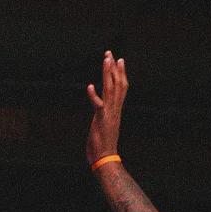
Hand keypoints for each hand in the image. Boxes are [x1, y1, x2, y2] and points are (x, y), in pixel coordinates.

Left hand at [86, 49, 127, 165]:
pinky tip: (89, 86)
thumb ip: (104, 114)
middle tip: (110, 53)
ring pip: (111, 89)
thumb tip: (102, 109)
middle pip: (118, 84)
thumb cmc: (103, 144)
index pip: (121, 87)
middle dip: (113, 68)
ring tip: (105, 60)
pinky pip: (98, 105)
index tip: (118, 60)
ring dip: (107, 74)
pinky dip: (93, 95)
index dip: (120, 73)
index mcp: (115, 109)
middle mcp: (115, 109)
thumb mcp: (104, 124)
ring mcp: (109, 113)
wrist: (105, 158)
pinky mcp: (101, 119)